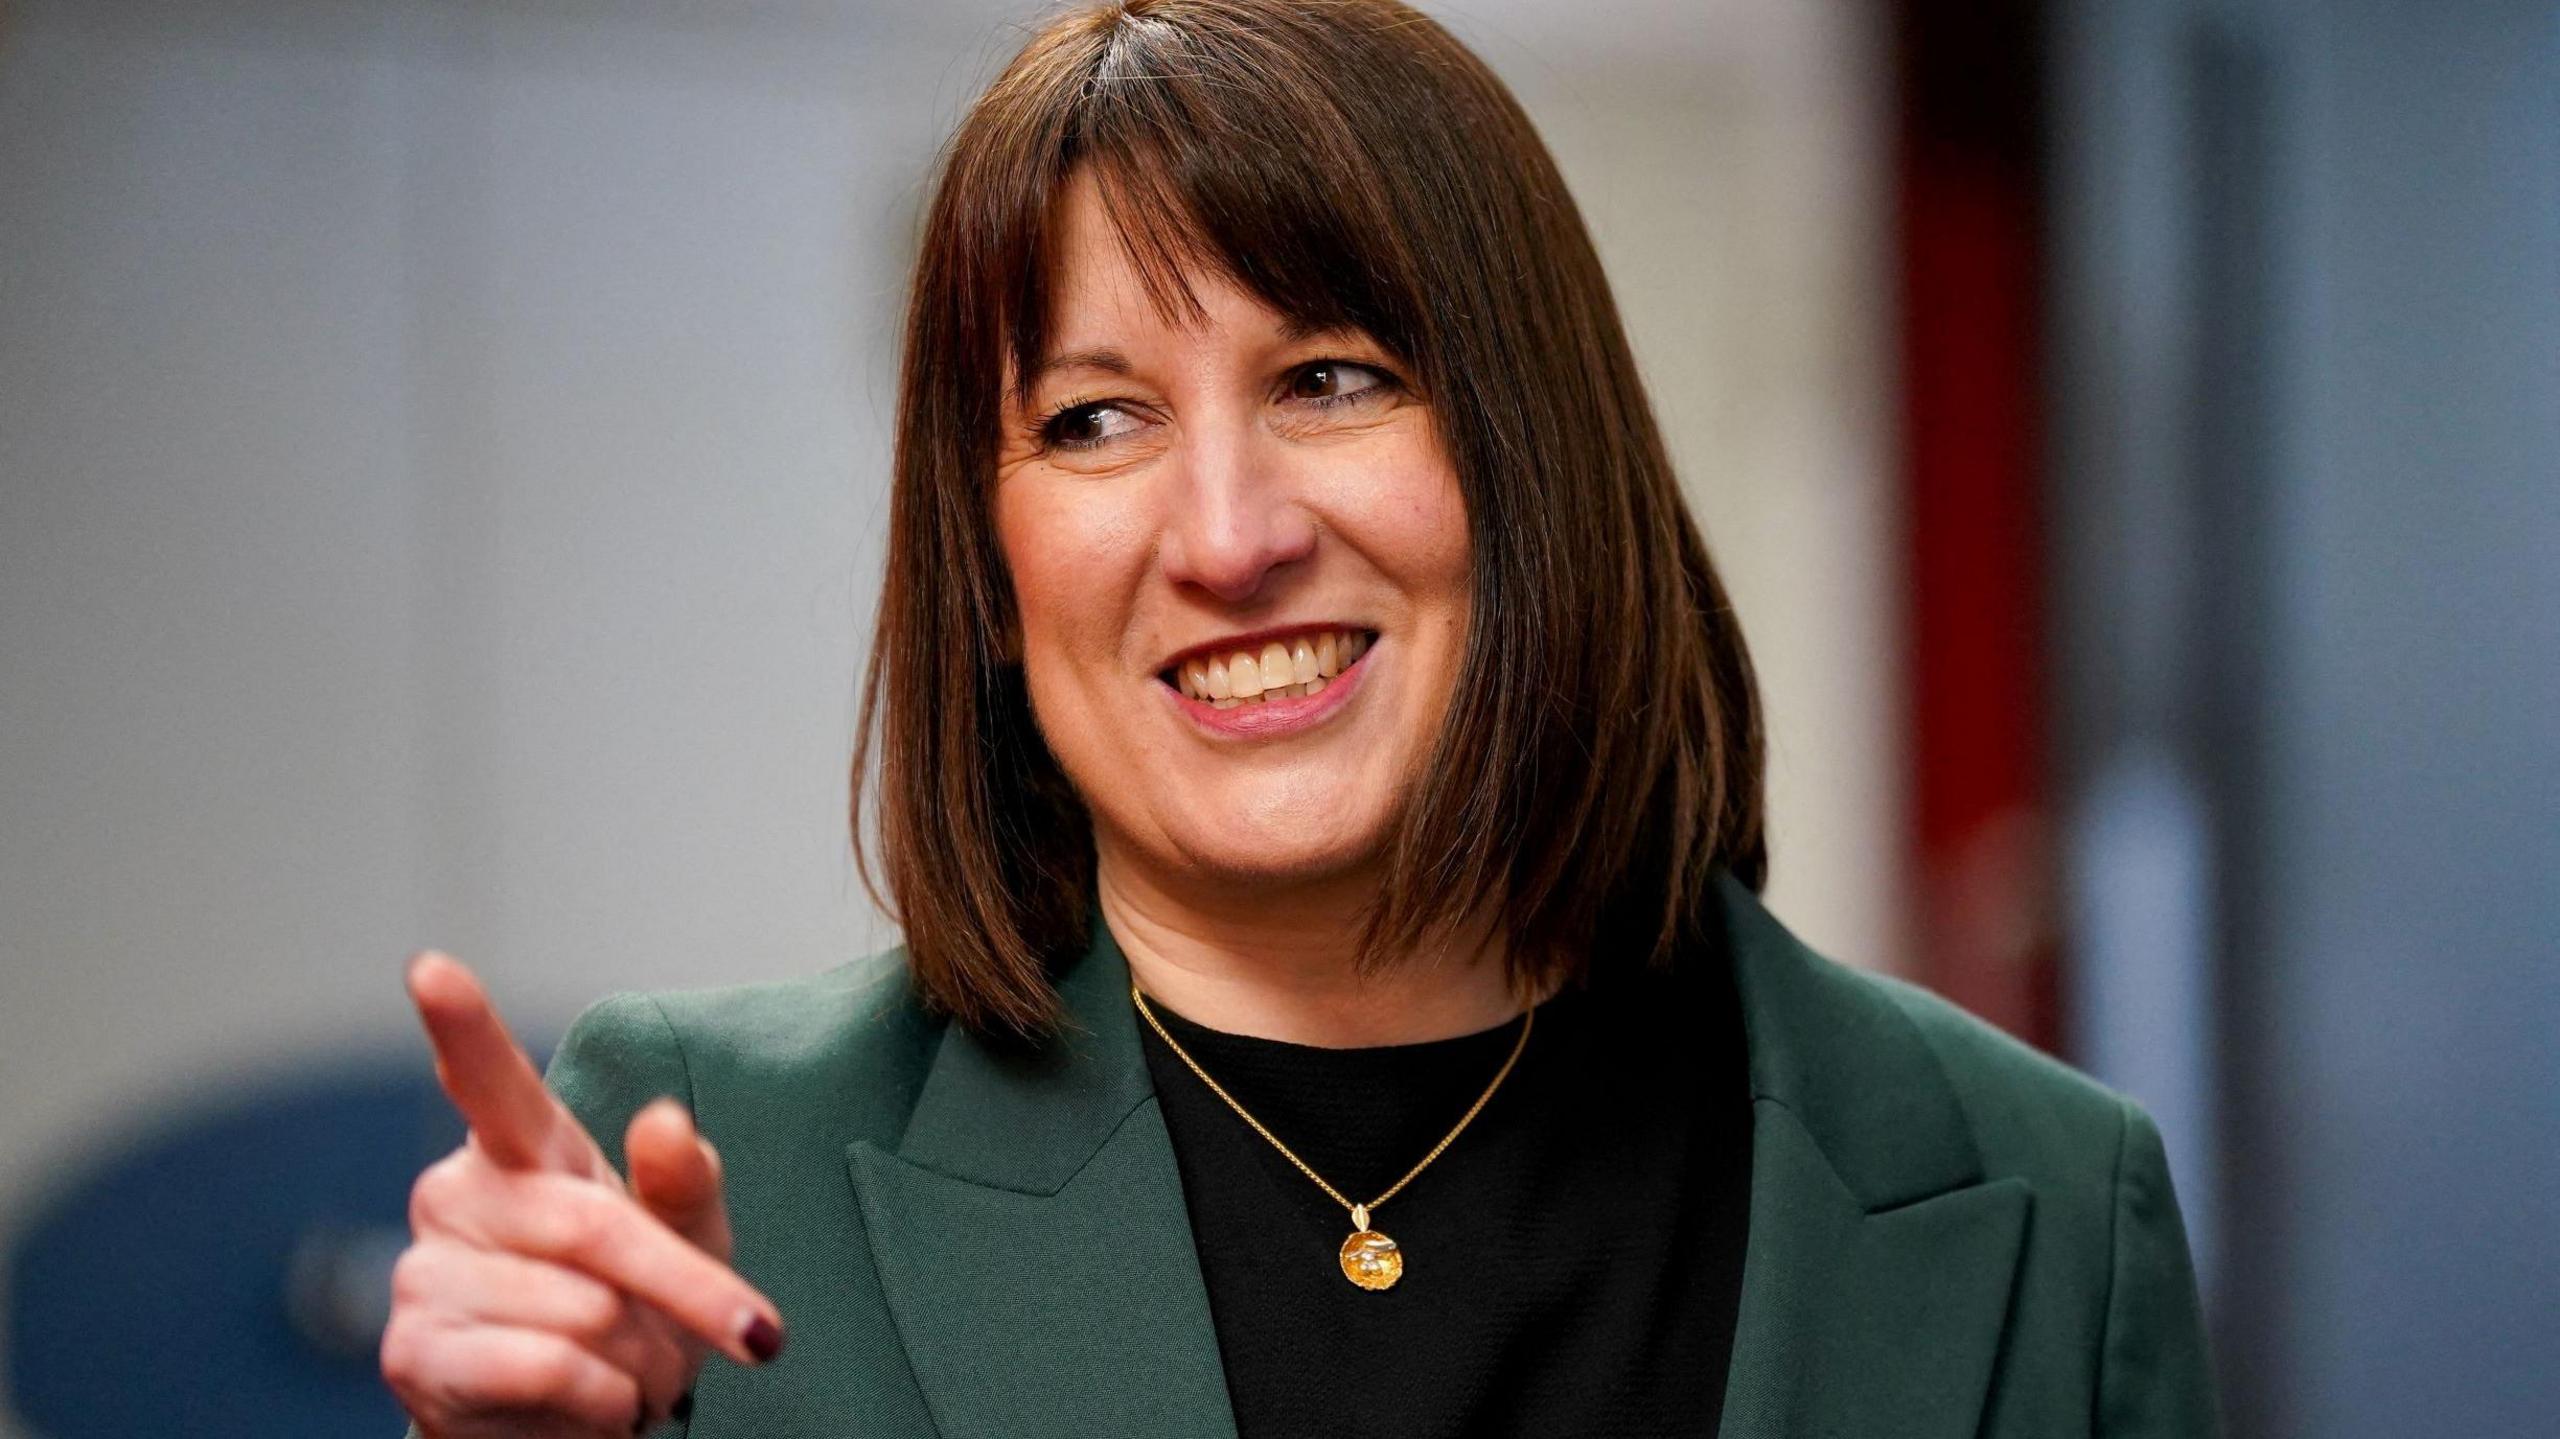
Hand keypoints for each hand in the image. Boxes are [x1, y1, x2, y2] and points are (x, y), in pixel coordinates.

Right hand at [383, 953, 783, 1437]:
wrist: (579, 1418)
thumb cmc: (637, 1304)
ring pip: (583, 1311)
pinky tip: (592, 1402)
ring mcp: (425, 1273)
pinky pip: (548, 1368)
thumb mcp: (688, 1234)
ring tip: (626, 1366)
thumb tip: (667, 1121)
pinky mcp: (415, 1354)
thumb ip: (684, 1179)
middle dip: (688, 1292)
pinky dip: (601, 1399)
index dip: (461, 1027)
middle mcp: (459, 1195)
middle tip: (739, 1332)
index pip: (491, 1082)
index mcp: (524, 1148)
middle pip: (597, 1228)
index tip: (431, 970)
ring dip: (640, 1358)